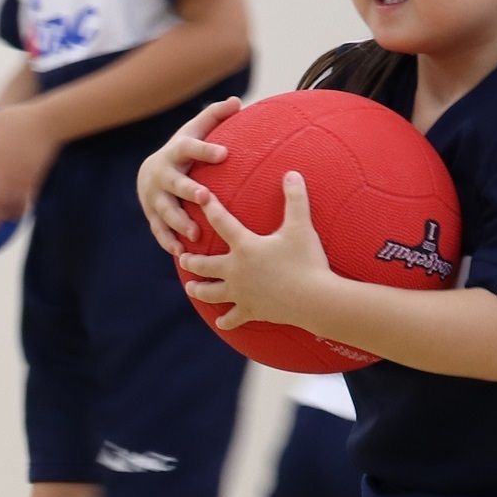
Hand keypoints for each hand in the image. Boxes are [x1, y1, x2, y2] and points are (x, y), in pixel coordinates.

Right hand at [137, 95, 241, 254]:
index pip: (190, 147)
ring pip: (165, 211)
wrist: (151, 173)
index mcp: (176, 152)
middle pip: (175, 183)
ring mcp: (155, 197)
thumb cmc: (184, 152)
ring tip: (195, 233)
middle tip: (205, 197)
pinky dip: (169, 241)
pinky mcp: (152, 216)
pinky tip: (181, 253)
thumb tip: (238, 102)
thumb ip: (215, 116)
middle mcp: (162, 174)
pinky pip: (159, 231)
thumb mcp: (195, 131)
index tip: (225, 154)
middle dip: (188, 190)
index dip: (206, 150)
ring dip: (179, 222)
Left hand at [178, 172, 331, 331]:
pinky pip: (234, 318)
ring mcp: (242, 293)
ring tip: (191, 287)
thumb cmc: (307, 261)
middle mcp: (236, 270)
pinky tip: (221, 323)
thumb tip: (292, 173)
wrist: (314, 299)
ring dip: (200, 289)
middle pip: (205, 264)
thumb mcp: (301, 227)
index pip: (221, 222)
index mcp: (245, 247)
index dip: (210, 207)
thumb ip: (295, 199)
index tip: (199, 197)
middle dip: (191, 260)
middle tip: (182, 256)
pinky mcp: (252, 311)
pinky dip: (227, 321)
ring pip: (212, 293)